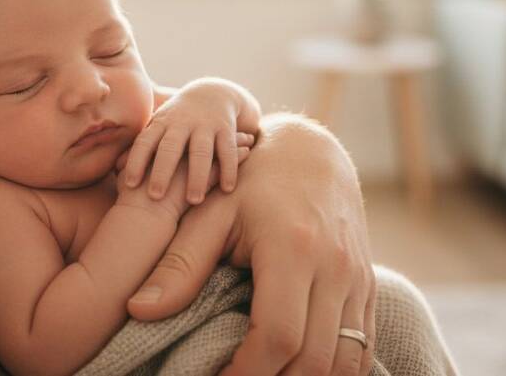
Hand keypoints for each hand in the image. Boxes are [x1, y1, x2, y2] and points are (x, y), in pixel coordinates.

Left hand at [122, 79, 256, 203]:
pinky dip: (229, 169)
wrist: (212, 93)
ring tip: (193, 201)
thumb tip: (115, 169)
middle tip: (154, 196)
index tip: (129, 184)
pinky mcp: (226, 129)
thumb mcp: (157, 127)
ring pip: (201, 151)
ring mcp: (205, 126)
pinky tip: (227, 189)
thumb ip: (140, 146)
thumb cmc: (177, 120)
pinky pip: (227, 151)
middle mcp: (182, 123)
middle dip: (162, 171)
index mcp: (161, 124)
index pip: (144, 142)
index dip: (136, 161)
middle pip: (170, 148)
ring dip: (196, 176)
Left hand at [127, 114, 375, 375]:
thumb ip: (180, 263)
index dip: (246, 374)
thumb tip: (138, 309)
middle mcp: (335, 267)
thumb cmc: (254, 180)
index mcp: (293, 249)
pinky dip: (334, 370)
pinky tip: (297, 370)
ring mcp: (358, 278)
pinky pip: (361, 347)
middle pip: (314, 360)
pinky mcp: (367, 286)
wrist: (313, 153)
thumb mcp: (212, 212)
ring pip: (346, 362)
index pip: (278, 337)